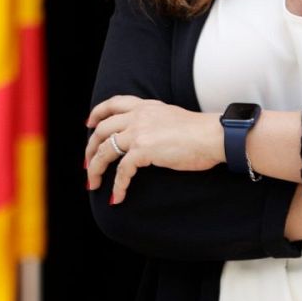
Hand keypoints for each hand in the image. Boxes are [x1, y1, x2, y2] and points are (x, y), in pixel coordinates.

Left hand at [84, 95, 223, 204]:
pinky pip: (122, 170)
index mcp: (146, 106)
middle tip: (87, 164)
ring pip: (105, 150)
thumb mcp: (172, 117)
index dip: (97, 114)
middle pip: (102, 130)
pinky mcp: (143, 150)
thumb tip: (150, 136)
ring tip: (93, 183)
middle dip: (90, 148)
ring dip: (95, 169)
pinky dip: (117, 185)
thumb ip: (155, 121)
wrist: (213, 136)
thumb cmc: (201, 131)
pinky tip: (117, 196)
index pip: (113, 104)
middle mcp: (138, 116)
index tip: (89, 123)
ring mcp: (138, 132)